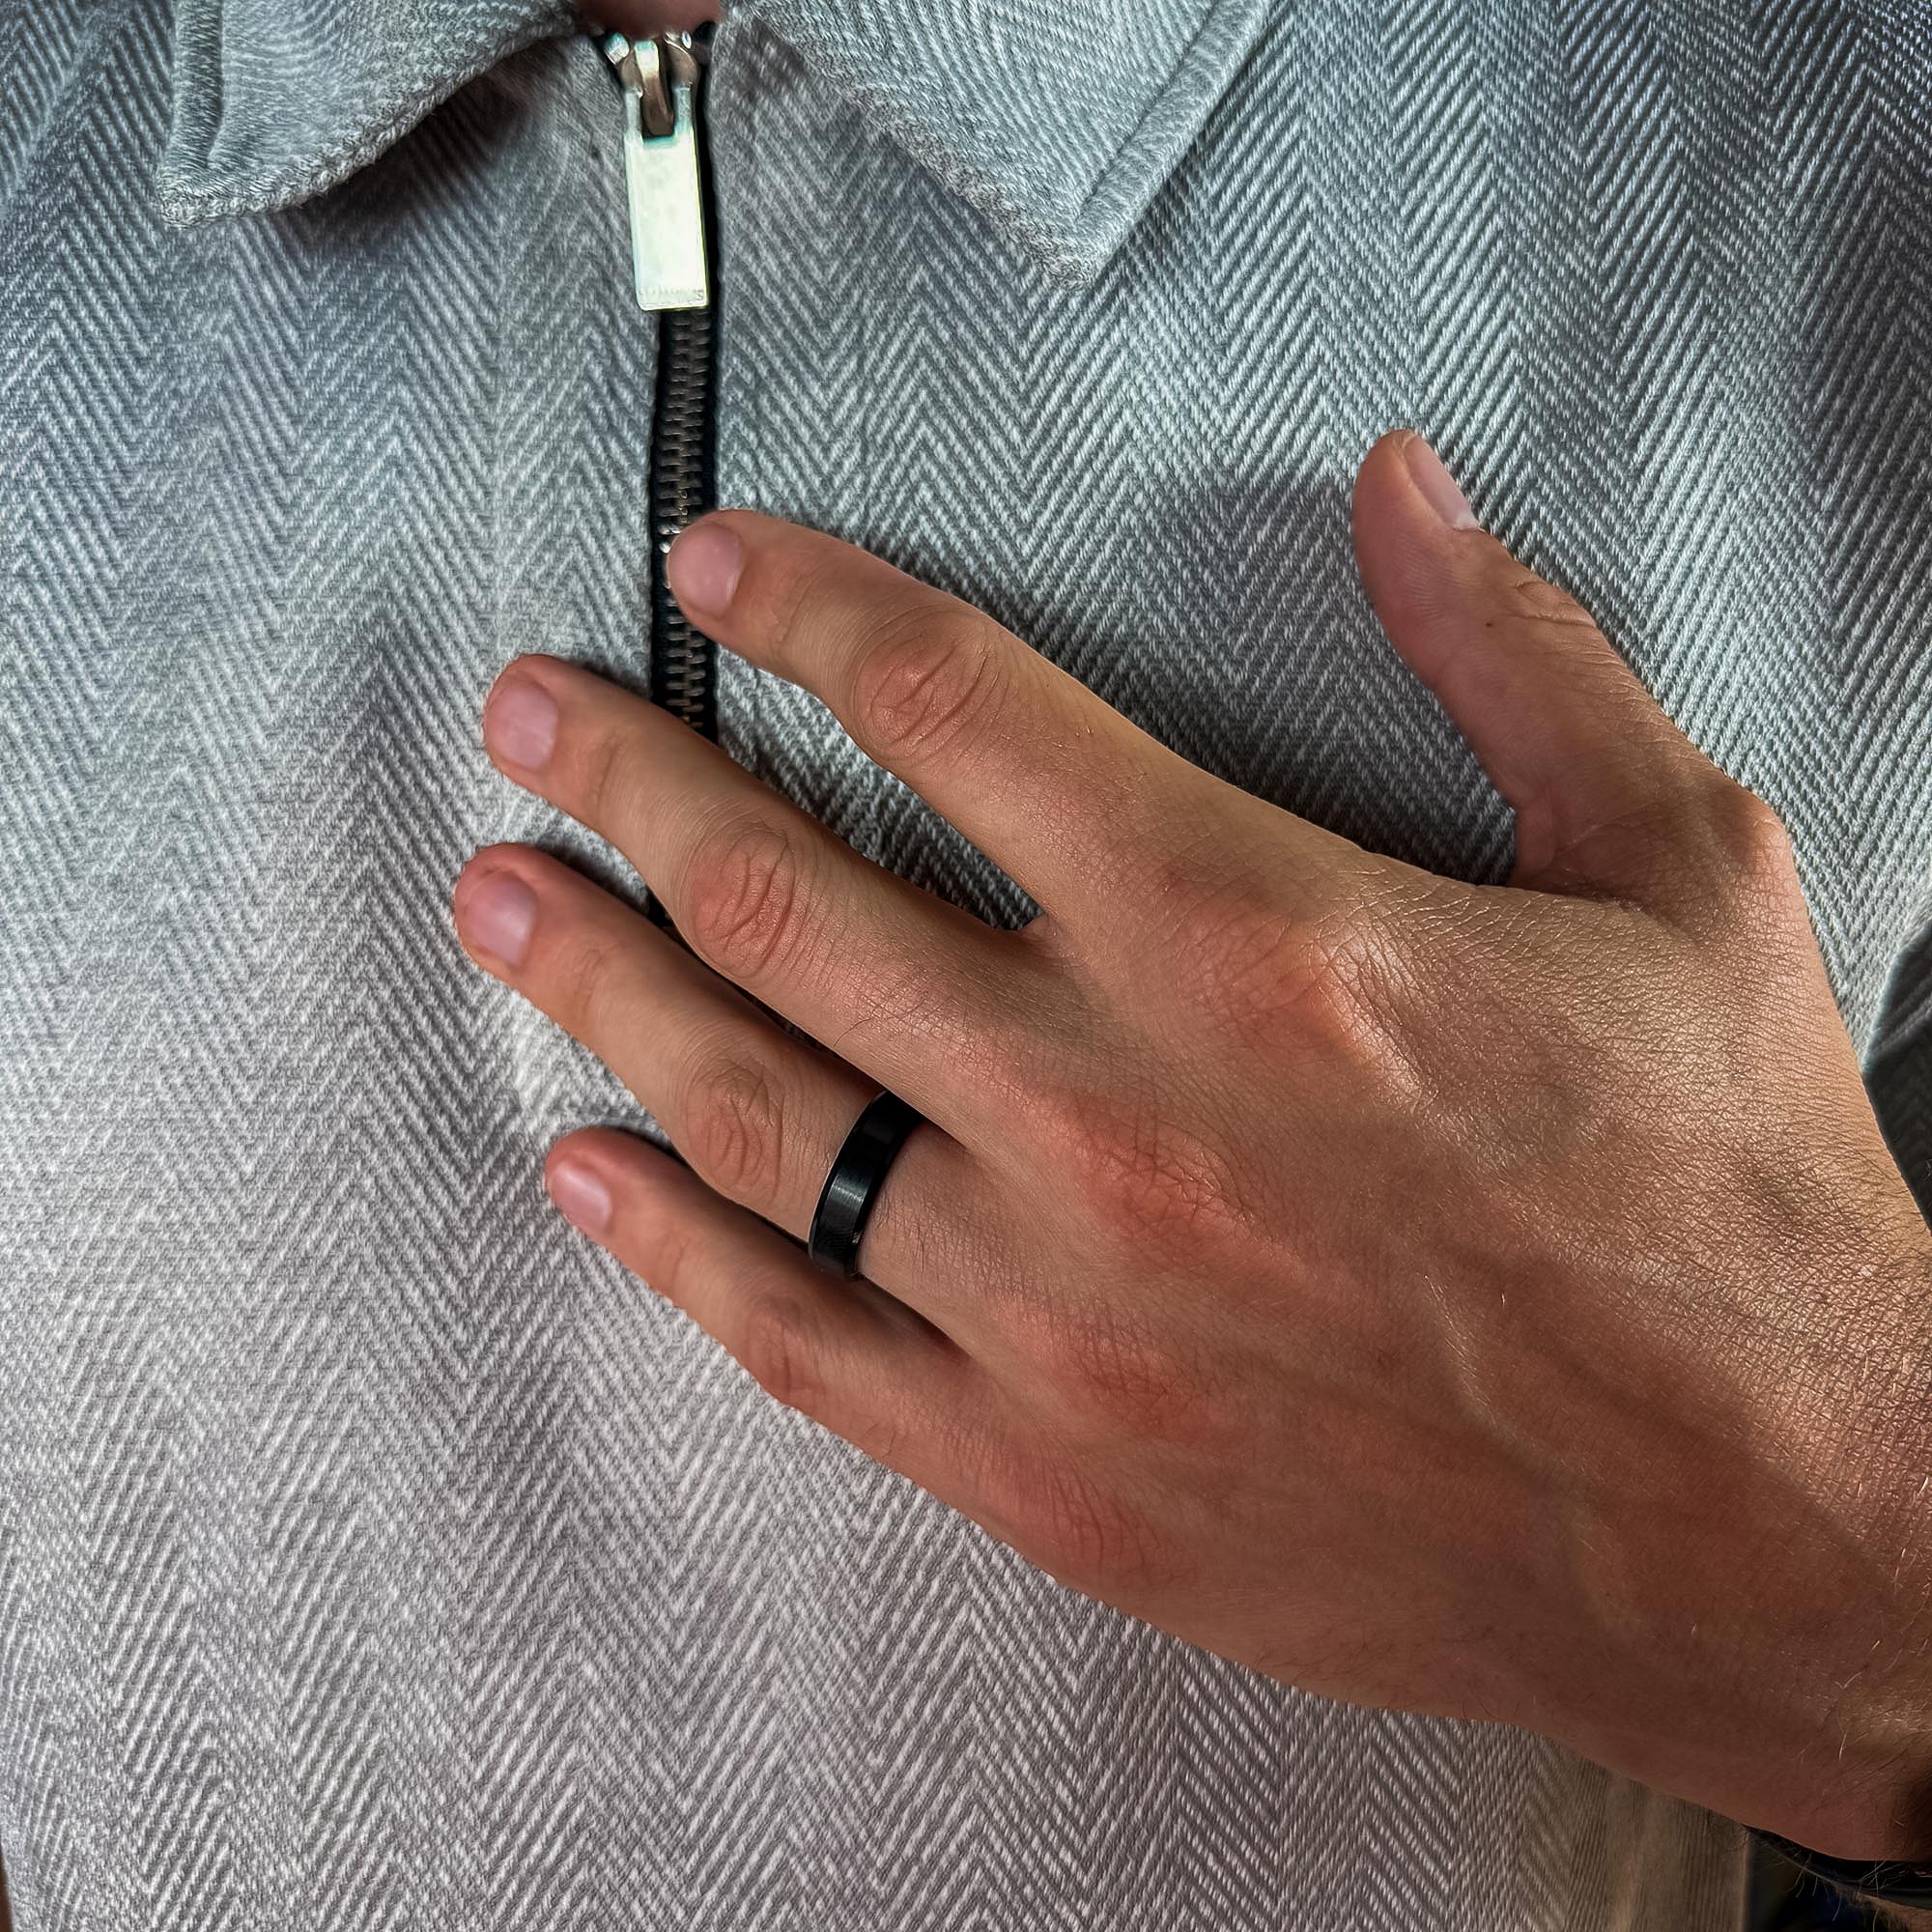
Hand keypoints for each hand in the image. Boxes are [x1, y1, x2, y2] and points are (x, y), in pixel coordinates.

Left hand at [452, 428, 1931, 1857]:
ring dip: (598, 983)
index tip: (717, 569)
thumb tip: (1400, 482)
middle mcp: (1117, 1110)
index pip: (950, 705)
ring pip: (748, 1111)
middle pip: (785, 897)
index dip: (806, 611)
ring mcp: (1057, 1308)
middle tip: (529, 715)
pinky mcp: (1045, 1474)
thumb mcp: (1682, 878)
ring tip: (501, 897)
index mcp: (1260, 932)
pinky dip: (667, 1245)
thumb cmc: (1724, 1203)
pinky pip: (795, 1337)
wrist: (1764, 1537)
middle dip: (632, 779)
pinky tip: (583, 1163)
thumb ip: (1515, 660)